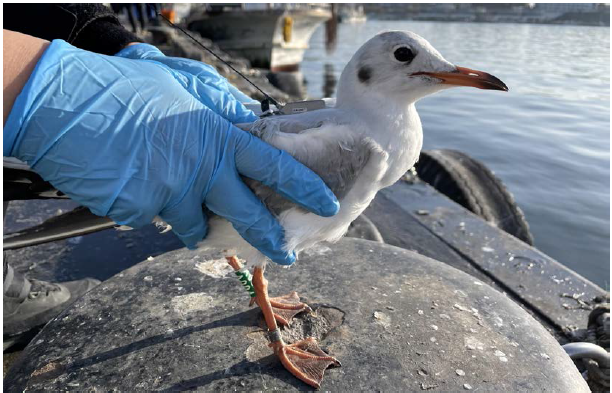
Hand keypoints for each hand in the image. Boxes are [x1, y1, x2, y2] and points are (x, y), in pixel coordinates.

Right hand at [4, 40, 338, 264]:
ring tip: (165, 189)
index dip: (302, 187)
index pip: (273, 166)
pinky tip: (127, 179)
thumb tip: (245, 115)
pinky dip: (144, 205)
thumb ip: (218, 103)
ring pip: (191, 224)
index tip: (324, 205)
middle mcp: (199, 170)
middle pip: (246, 214)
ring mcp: (168, 193)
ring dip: (186, 217)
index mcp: (216, 138)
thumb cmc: (122, 88)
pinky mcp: (138, 211)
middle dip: (269, 238)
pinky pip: (150, 218)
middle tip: (286, 253)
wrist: (60, 102)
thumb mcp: (180, 82)